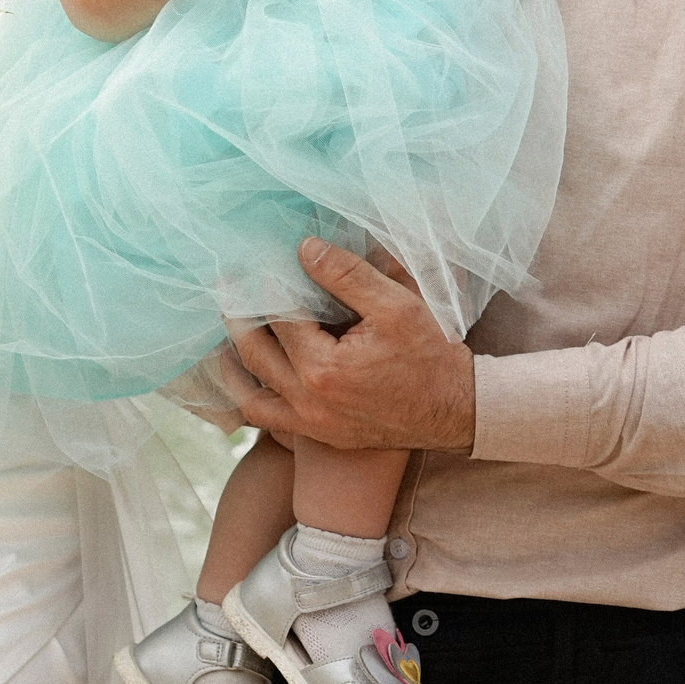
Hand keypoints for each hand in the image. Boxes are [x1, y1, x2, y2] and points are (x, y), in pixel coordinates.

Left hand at [234, 239, 476, 451]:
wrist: (459, 411)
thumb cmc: (432, 355)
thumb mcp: (397, 304)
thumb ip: (347, 274)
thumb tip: (304, 248)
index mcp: (323, 368)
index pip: (277, 315)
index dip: (264, 284)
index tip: (250, 261)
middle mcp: (307, 402)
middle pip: (252, 351)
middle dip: (237, 313)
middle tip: (226, 285)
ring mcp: (310, 424)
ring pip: (247, 391)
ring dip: (231, 359)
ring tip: (228, 326)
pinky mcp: (317, 435)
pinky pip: (264, 418)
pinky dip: (248, 393)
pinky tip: (243, 370)